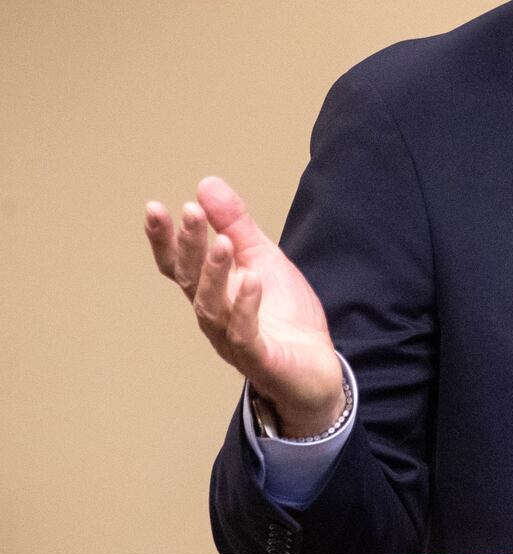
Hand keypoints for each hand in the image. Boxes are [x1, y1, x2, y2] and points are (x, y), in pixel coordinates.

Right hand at [146, 176, 344, 435]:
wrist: (315, 369)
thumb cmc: (282, 315)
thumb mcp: (262, 259)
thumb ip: (235, 226)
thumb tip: (206, 184)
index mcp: (212, 291)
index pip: (179, 264)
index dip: (165, 239)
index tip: (155, 208)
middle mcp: (214, 316)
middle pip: (191, 281)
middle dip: (189, 246)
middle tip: (190, 212)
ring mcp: (232, 339)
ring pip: (212, 306)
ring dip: (214, 272)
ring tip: (221, 241)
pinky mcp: (259, 358)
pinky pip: (245, 333)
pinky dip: (245, 306)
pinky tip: (251, 279)